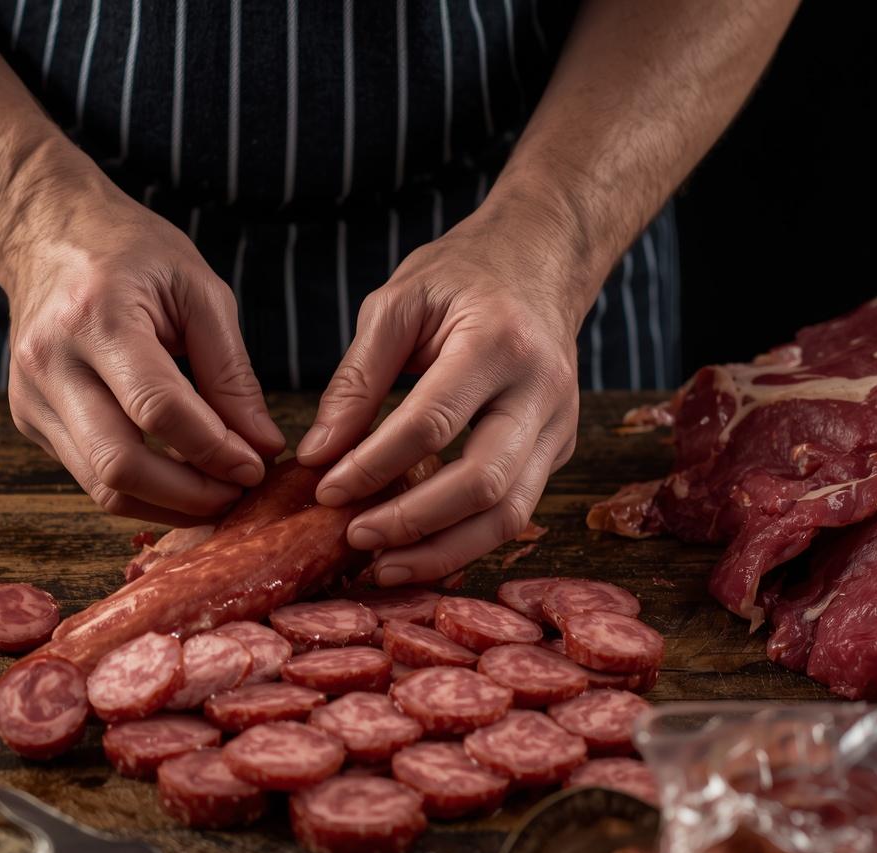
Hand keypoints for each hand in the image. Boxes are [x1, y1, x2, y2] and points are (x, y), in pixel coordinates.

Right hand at [3, 164, 284, 525]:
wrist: (45, 234)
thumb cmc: (130, 253)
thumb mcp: (198, 291)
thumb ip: (232, 373)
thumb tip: (263, 445)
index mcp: (96, 317)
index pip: (158, 409)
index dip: (214, 450)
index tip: (256, 466)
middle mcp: (51, 363)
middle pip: (119, 466)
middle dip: (190, 496)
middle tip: (238, 494)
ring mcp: (32, 398)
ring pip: (100, 487)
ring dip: (166, 505)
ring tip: (215, 493)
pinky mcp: (30, 420)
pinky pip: (89, 476)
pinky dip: (141, 490)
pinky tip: (179, 478)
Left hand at [295, 186, 586, 583]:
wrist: (541, 260)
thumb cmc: (462, 276)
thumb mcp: (397, 304)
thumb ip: (356, 380)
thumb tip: (317, 455)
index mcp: (499, 341)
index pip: (432, 423)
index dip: (374, 465)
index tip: (324, 490)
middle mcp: (542, 390)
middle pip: (484, 483)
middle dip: (413, 522)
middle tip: (354, 539)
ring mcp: (559, 426)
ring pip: (511, 515)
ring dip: (443, 551)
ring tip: (383, 567)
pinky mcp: (558, 450)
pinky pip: (515, 511)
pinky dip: (464, 540)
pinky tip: (417, 551)